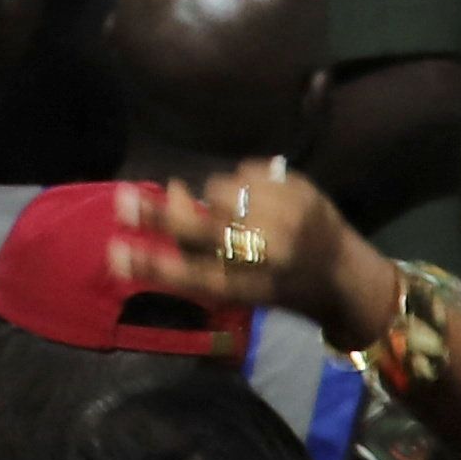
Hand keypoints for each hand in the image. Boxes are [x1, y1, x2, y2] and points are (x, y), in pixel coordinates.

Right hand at [108, 164, 391, 354]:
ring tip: (232, 209)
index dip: (151, 264)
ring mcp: (290, 216)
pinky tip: (258, 197)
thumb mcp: (242, 288)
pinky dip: (243, 181)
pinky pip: (247, 170)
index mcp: (256, 286)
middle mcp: (273, 253)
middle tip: (124, 200)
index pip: (195, 276)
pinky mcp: (302, 188)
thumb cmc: (282, 286)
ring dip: (214, 196)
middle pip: (201, 229)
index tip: (115, 251)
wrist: (345, 274)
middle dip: (158, 213)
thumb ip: (199, 258)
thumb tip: (155, 213)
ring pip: (221, 190)